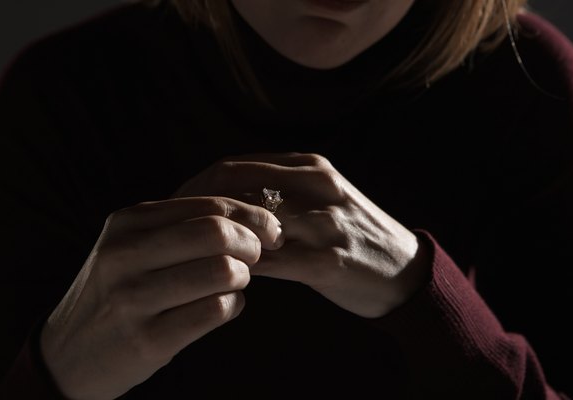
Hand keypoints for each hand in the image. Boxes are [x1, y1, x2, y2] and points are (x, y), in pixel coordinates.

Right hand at [40, 197, 283, 399]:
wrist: (67, 355)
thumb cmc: (114, 294)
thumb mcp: (130, 247)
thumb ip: (179, 226)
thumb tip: (251, 213)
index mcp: (126, 223)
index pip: (208, 204)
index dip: (252, 214)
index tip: (270, 228)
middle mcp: (125, 254)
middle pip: (217, 232)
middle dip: (253, 242)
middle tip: (258, 254)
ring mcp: (134, 298)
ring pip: (222, 271)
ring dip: (243, 277)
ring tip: (235, 282)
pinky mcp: (148, 339)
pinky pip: (216, 311)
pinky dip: (233, 306)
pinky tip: (223, 306)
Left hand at [174, 153, 430, 318]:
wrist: (405, 271)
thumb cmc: (351, 235)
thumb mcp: (318, 196)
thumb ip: (275, 190)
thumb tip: (216, 199)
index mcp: (308, 166)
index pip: (234, 167)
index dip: (195, 187)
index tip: (170, 208)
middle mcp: (316, 185)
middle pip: (235, 187)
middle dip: (194, 210)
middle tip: (167, 234)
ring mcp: (324, 221)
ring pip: (250, 223)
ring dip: (217, 240)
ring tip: (190, 258)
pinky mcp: (328, 260)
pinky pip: (271, 262)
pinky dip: (242, 268)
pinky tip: (225, 277)